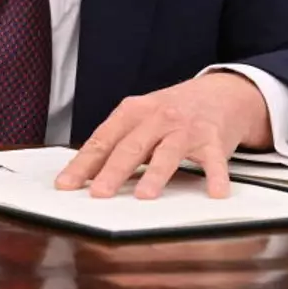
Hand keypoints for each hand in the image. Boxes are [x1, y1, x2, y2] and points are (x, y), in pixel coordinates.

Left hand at [55, 73, 270, 198]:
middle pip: (131, 147)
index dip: (82, 163)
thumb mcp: (141, 118)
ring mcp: (186, 128)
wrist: (220, 93)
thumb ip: (118, 142)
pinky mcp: (213, 139)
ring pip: (167, 153)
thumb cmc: (173, 110)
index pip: (102, 140)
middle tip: (98, 194)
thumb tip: (86, 173)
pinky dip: (215, 177)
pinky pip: (214, 161)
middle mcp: (158, 118)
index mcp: (133, 112)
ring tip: (144, 196)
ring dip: (155, 175)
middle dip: (112, 171)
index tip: (66, 184)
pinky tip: (214, 192)